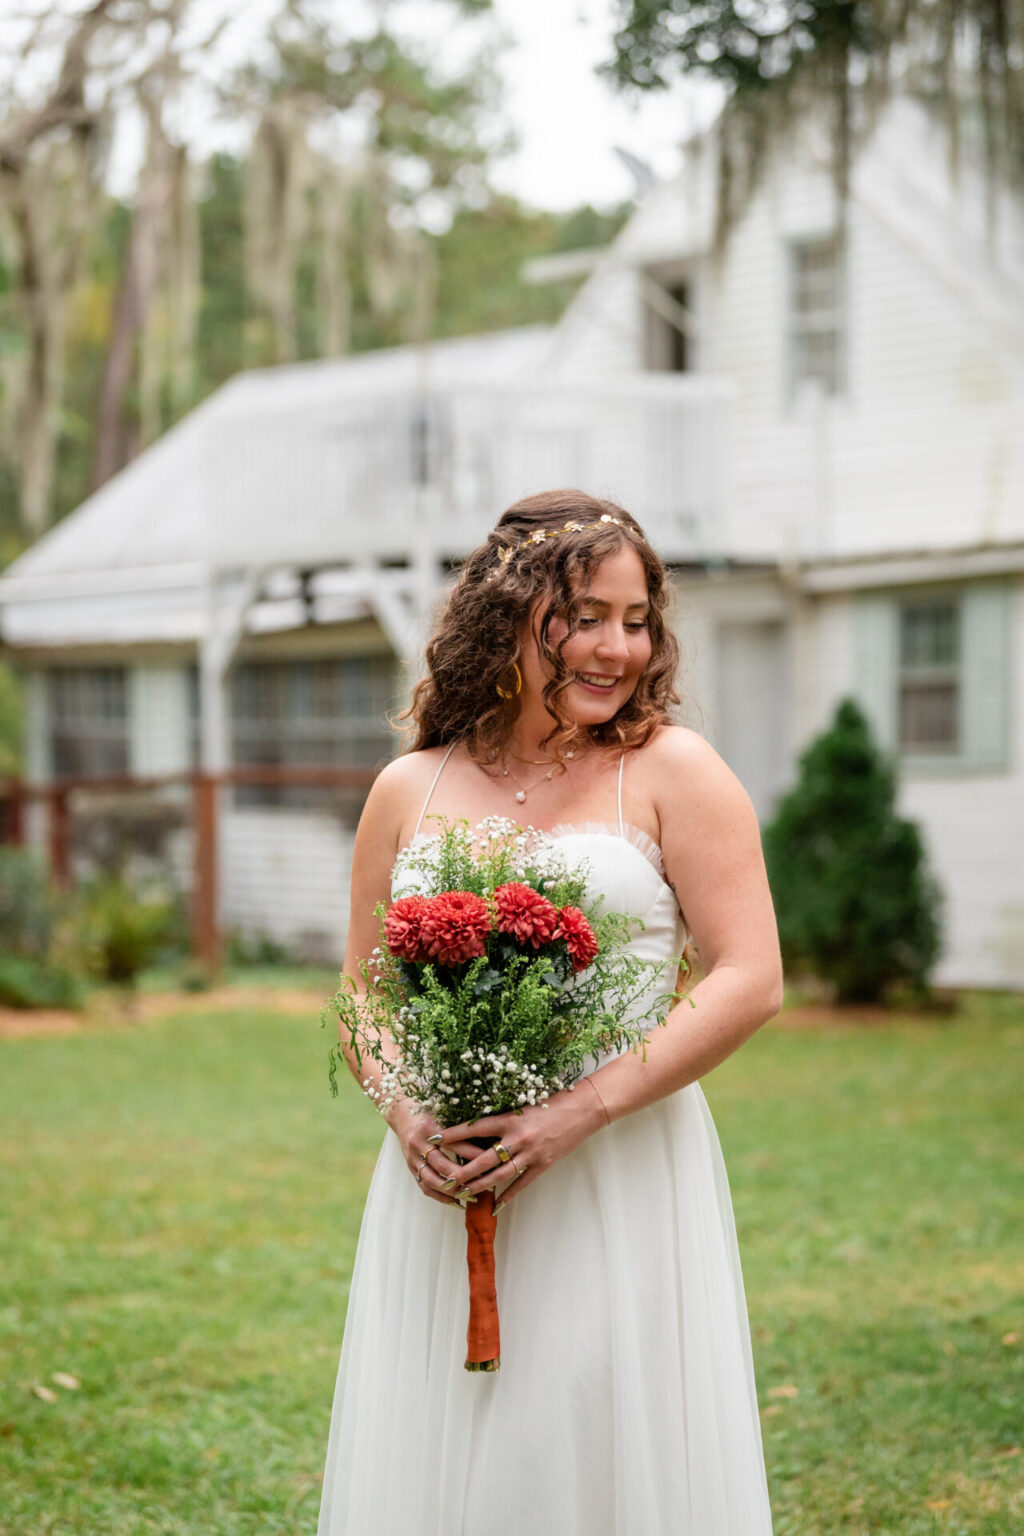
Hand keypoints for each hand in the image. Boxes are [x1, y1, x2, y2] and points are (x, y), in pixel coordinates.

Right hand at [389, 1101, 487, 1208]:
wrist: (402, 1114)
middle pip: (442, 1165)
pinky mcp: (411, 1167)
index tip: (492, 1162)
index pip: (455, 1143)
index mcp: (430, 1127)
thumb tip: (490, 1140)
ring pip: (432, 1179)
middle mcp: (419, 1143)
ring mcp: (413, 1157)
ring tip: (471, 1196)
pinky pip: (424, 1186)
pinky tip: (457, 1202)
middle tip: (485, 1184)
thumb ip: (462, 1126)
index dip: (474, 1154)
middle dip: (464, 1177)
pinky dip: (440, 1197)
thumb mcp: (444, 1113)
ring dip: (452, 1191)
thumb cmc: (430, 1111)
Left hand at [438, 1077, 608, 1210]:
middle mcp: (518, 1138)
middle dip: (462, 1171)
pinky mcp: (543, 1165)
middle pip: (483, 1159)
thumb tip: (478, 1125)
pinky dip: (508, 1195)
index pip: (474, 1128)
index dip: (452, 1134)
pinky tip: (496, 1205)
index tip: (434, 1138)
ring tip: (463, 1194)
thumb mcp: (524, 1103)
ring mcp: (531, 1154)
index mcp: (511, 1119)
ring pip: (499, 1175)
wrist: (584, 1109)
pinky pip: (522, 1184)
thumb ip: (504, 1116)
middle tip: (444, 1180)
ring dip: (480, 1186)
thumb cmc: (553, 1101)